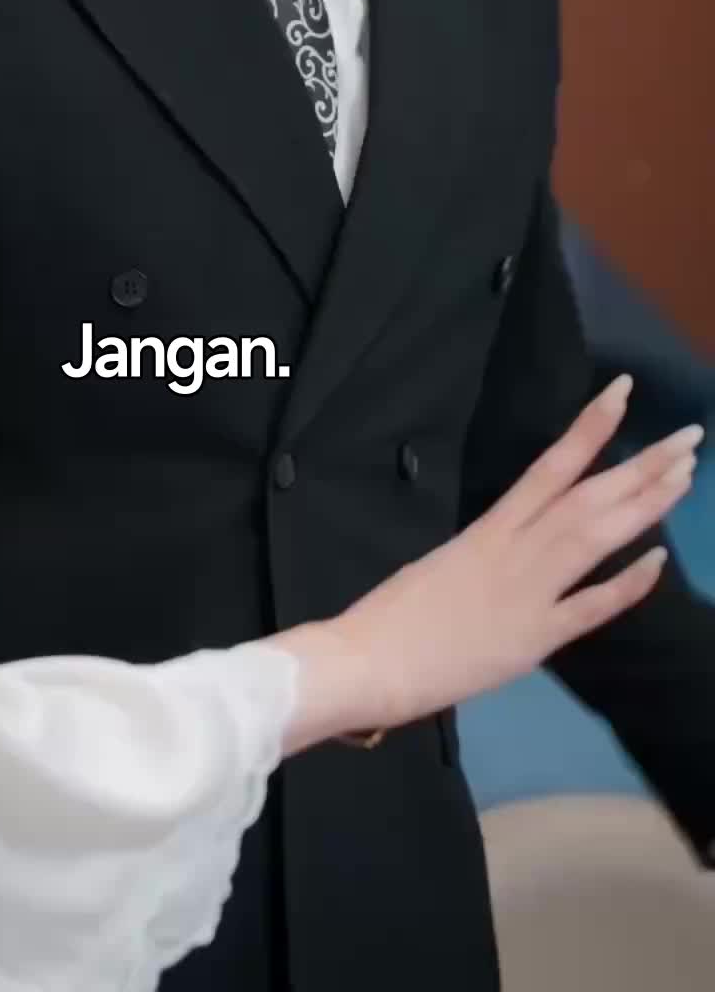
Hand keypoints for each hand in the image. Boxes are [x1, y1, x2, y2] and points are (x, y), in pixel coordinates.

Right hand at [281, 376, 702, 754]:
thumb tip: (519, 543)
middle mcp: (515, 549)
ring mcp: (528, 593)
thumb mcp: (443, 565)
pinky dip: (626, 584)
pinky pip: (590, 607)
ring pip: (596, 537)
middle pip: (588, 497)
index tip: (624, 390)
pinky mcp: (533, 639)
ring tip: (684, 476)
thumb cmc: (393, 615)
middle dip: (643, 466)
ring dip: (644, 506)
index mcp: (489, 528)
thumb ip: (488, 553)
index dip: (590, 426)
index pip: (550, 464)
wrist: (366, 659)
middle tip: (690, 438)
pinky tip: (659, 561)